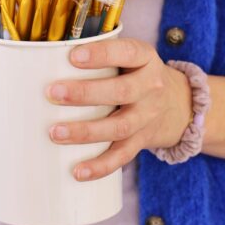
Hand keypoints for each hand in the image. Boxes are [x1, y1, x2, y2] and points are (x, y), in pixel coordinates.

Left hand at [46, 37, 192, 180]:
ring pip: (119, 127)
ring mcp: (147, 116)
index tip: (72, 56)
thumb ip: (101, 54)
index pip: (127, 53)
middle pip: (121, 92)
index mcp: (145, 58)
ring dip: (86, 131)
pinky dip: (100, 166)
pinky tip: (77, 171)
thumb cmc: (136, 73)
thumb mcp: (130, 56)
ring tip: (55, 132)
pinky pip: (122, 156)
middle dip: (85, 93)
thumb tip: (46, 53)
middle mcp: (150, 87)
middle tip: (53, 93)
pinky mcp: (142, 140)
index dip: (101, 54)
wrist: (177, 103)